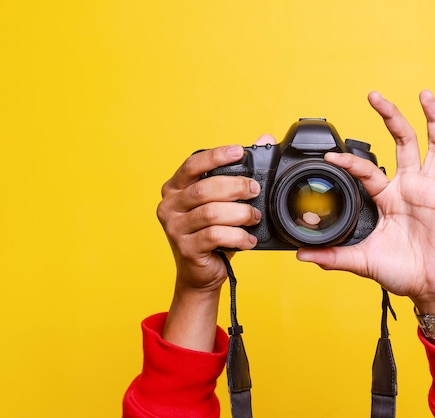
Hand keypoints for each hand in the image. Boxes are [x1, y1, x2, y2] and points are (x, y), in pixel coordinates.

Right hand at [158, 134, 274, 350]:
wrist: (200, 273)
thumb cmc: (212, 234)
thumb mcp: (223, 203)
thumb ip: (239, 173)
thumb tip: (264, 139)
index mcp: (175, 189)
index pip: (192, 164)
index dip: (216, 156)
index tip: (239, 151)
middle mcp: (169, 206)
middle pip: (204, 188)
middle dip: (235, 186)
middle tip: (254, 190)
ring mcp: (174, 229)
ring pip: (211, 213)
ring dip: (239, 213)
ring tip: (254, 217)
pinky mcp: (186, 248)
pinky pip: (214, 236)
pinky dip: (237, 236)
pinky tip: (248, 239)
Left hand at [297, 91, 434, 315]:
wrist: (430, 287)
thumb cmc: (399, 272)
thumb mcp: (362, 260)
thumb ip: (333, 255)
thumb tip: (301, 256)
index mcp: (386, 197)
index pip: (366, 169)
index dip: (349, 161)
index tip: (330, 157)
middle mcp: (408, 186)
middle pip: (401, 142)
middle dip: (389, 117)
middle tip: (374, 96)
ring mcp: (431, 189)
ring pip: (433, 146)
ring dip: (431, 120)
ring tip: (424, 94)